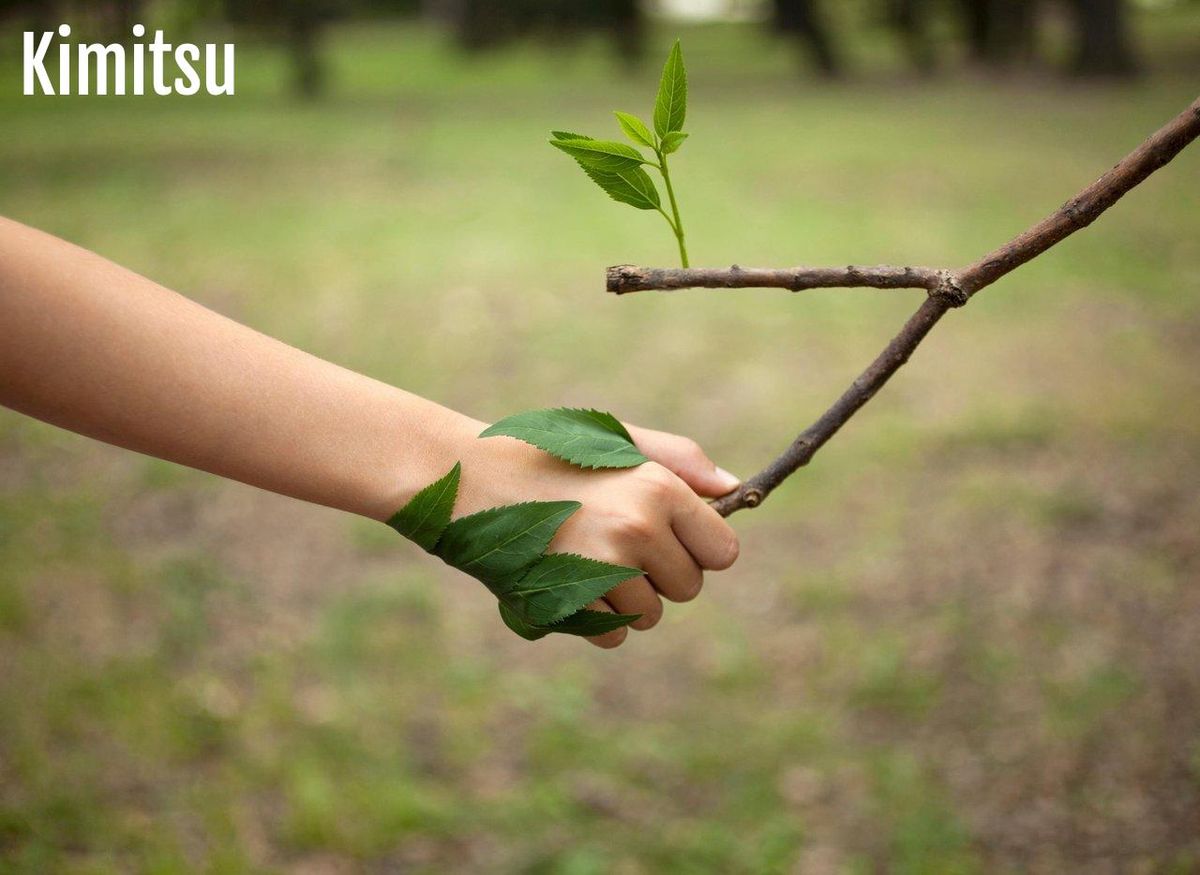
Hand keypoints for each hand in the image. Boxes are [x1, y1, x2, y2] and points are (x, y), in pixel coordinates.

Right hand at [451, 417, 740, 647]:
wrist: (467, 477)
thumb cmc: (548, 454)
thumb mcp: (616, 441)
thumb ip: (681, 461)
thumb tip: (735, 490)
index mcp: (658, 487)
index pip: (723, 552)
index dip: (698, 548)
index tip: (670, 537)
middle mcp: (638, 529)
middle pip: (689, 588)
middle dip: (661, 575)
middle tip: (614, 541)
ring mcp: (602, 570)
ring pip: (650, 616)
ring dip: (625, 598)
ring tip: (583, 556)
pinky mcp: (569, 603)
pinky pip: (611, 635)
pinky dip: (593, 619)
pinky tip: (565, 579)